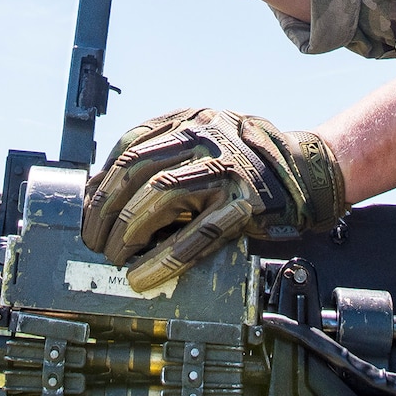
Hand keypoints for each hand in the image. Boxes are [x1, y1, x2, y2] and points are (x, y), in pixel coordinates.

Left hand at [81, 107, 347, 293]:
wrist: (307, 172)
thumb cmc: (246, 163)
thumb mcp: (205, 140)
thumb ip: (166, 154)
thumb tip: (108, 191)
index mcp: (190, 120)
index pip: (130, 146)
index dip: (103, 180)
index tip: (88, 208)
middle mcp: (205, 136)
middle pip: (137, 170)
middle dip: (106, 209)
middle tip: (93, 240)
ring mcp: (226, 169)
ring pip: (160, 197)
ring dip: (128, 232)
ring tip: (114, 258)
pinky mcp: (245, 204)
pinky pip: (196, 235)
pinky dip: (164, 258)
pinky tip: (143, 275)